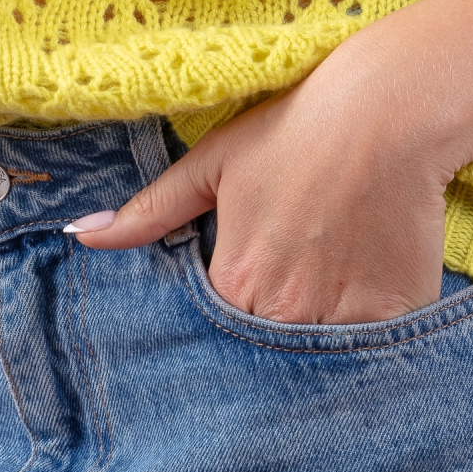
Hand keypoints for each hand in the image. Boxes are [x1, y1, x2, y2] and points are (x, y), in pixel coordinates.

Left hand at [65, 0, 472, 324]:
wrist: (389, 111)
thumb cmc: (295, 129)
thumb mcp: (212, 163)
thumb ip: (149, 211)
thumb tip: (81, 233)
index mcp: (232, 283)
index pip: (214, 332)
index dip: (224, 317)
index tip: (242, 289)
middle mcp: (281, 314)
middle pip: (265, 352)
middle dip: (266, 336)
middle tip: (287, 287)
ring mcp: (338, 322)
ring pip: (316, 359)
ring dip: (314, 343)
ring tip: (326, 288)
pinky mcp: (391, 319)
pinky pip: (370, 352)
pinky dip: (365, 340)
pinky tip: (365, 299)